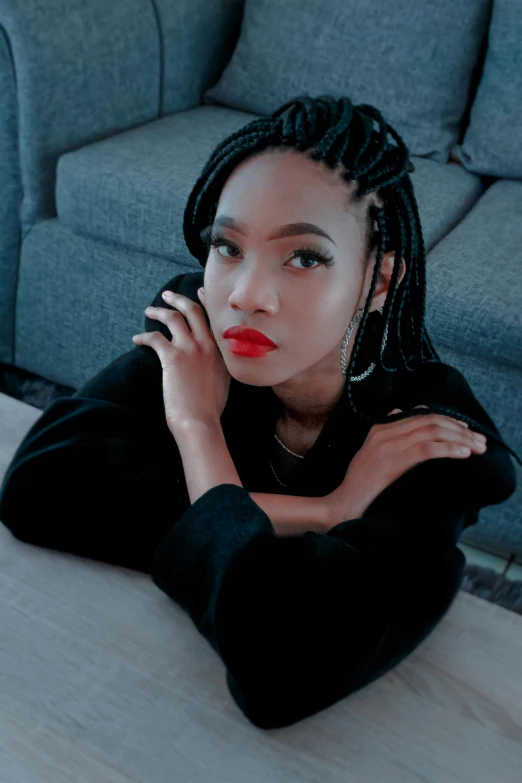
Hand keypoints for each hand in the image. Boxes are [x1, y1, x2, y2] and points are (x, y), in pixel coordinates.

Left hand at [131, 288, 230, 433]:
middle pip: (192, 310)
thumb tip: (211, 364)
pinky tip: (136, 339)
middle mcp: (208, 344)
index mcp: (222, 351)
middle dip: (178, 299)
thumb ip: (218, 367)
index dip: (204, 301)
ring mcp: (191, 349)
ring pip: (173, 318)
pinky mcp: (172, 357)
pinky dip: (144, 336)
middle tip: (167, 295)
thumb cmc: (209, 410)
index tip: (198, 291)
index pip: (213, 318)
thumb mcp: (223, 383)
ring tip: (149, 311)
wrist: (199, 422)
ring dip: (159, 312)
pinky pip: (155, 338)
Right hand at [326, 404, 486, 525]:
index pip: (421, 415)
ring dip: (460, 439)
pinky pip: (427, 450)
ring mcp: (388, 446)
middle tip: (480, 441)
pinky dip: (449, 449)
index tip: (467, 431)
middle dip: (460, 429)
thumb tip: (401, 412)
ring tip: (478, 448)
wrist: (342, 503)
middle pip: (430, 420)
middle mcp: (384, 432)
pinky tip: (463, 454)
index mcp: (380, 428)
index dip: (448, 420)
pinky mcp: (393, 463)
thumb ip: (387, 434)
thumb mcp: (372, 452)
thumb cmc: (360, 484)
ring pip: (432, 432)